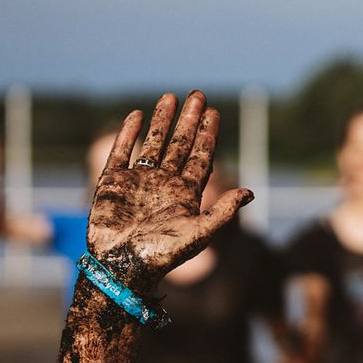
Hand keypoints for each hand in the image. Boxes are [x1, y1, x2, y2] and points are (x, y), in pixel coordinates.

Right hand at [88, 92, 251, 291]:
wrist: (122, 267)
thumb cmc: (163, 255)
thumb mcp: (200, 233)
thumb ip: (224, 211)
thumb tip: (250, 193)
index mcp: (185, 194)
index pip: (200, 157)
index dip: (208, 135)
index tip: (215, 113)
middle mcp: (163, 184)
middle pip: (179, 145)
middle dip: (189, 121)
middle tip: (198, 95)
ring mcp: (138, 181)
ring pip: (152, 144)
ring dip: (162, 121)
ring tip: (171, 97)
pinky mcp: (112, 182)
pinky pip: (121, 152)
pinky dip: (129, 134)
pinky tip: (138, 115)